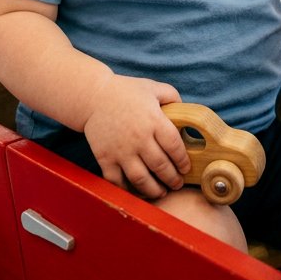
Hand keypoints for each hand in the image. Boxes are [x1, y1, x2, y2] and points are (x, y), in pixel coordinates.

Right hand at [83, 74, 191, 199]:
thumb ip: (172, 97)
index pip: (175, 147)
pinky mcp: (105, 158)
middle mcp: (139, 138)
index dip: (183, 161)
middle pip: (161, 166)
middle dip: (173, 179)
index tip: (185, 168)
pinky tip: (136, 191)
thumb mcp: (153, 88)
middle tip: (177, 183)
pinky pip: (117, 182)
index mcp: (153, 120)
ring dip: (154, 190)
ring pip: (141, 179)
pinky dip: (127, 190)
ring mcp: (121, 150)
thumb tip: (186, 113)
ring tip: (161, 191)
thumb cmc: (126, 92)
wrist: (93, 96)